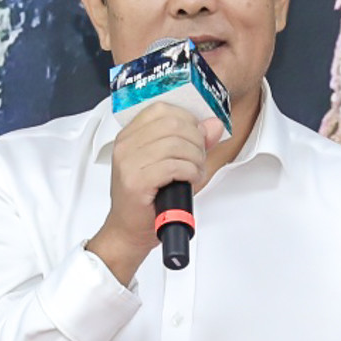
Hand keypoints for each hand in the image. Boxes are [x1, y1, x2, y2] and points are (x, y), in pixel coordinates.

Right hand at [86, 102, 224, 282]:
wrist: (129, 231)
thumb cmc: (148, 199)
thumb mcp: (172, 164)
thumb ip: (194, 141)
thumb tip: (214, 124)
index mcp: (130, 135)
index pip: (162, 109)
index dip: (187, 120)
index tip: (196, 137)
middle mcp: (125, 144)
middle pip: (173, 124)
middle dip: (196, 141)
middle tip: (199, 159)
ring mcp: (128, 162)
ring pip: (175, 144)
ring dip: (195, 159)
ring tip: (196, 172)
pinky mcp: (136, 181)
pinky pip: (173, 166)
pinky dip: (190, 172)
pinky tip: (190, 180)